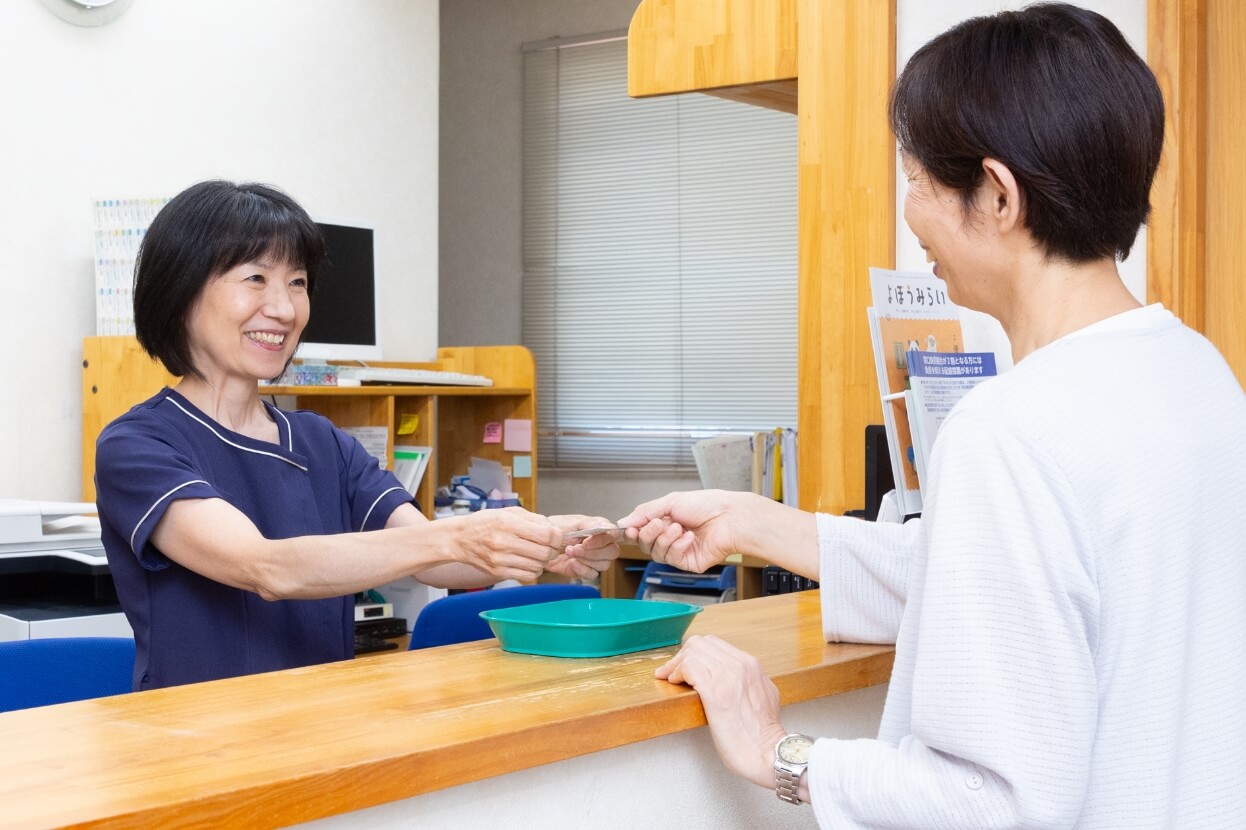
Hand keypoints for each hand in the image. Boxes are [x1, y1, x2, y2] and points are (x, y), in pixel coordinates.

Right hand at [449, 507, 561, 580]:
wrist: (460, 538)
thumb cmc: (486, 522)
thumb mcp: (508, 512)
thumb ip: (533, 519)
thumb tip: (555, 530)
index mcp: (508, 523)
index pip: (546, 534)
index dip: (557, 537)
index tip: (556, 537)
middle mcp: (504, 542)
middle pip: (545, 553)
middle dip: (553, 550)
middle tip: (550, 547)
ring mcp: (500, 559)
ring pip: (538, 566)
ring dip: (544, 561)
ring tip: (538, 554)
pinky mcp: (498, 572)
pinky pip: (527, 576)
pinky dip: (534, 570)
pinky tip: (529, 563)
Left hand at [546, 515, 621, 579]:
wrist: (542, 544)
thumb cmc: (556, 530)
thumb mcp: (572, 523)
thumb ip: (590, 525)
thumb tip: (606, 527)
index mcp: (600, 527)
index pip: (614, 533)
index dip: (603, 539)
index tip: (585, 541)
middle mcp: (601, 543)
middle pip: (612, 551)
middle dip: (593, 552)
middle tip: (574, 548)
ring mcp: (596, 558)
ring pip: (604, 564)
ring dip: (585, 560)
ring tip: (568, 552)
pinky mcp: (587, 570)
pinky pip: (593, 574)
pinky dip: (582, 569)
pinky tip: (571, 563)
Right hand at [616, 490, 744, 572]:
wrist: (730, 517)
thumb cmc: (707, 505)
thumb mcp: (671, 502)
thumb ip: (645, 512)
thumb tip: (623, 521)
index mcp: (666, 521)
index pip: (641, 531)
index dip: (633, 532)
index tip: (630, 529)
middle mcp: (671, 537)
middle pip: (645, 544)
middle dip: (648, 534)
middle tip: (659, 523)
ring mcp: (680, 551)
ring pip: (656, 554)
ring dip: (665, 539)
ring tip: (679, 527)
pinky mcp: (689, 563)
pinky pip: (673, 559)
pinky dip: (678, 547)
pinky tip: (689, 537)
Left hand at [656, 635, 788, 790]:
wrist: (767, 753)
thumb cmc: (763, 735)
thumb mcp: (765, 695)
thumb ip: (749, 681)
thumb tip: (733, 679)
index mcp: (751, 665)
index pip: (714, 643)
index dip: (695, 653)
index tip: (685, 664)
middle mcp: (740, 665)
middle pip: (701, 643)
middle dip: (682, 655)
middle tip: (671, 670)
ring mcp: (728, 676)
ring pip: (693, 652)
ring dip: (676, 664)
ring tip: (669, 678)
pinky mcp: (714, 692)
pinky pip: (689, 667)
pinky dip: (677, 672)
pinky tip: (674, 682)